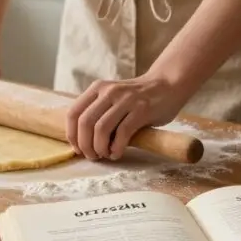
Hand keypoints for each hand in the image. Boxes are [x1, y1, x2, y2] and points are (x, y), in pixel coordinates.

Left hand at [66, 74, 186, 160]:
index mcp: (97, 88)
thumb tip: (81, 140)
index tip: (78, 149)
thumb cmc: (137, 97)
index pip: (73, 113)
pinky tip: (117, 153)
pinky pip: (123, 133)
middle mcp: (109, 91)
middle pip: (85, 123)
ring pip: (101, 129)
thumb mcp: (112, 98)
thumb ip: (98, 111)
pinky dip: (117, 148)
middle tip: (92, 156)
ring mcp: (126, 100)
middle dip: (85, 145)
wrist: (167, 85)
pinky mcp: (142, 110)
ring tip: (105, 155)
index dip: (72, 135)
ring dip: (100, 148)